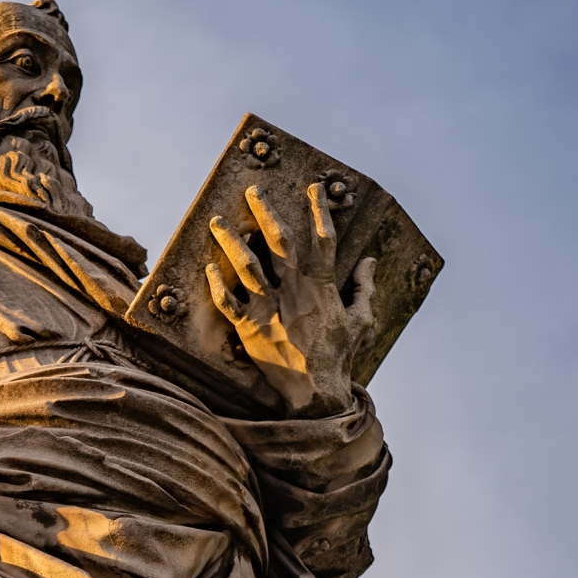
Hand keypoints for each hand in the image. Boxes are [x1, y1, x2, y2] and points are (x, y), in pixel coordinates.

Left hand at [206, 184, 375, 415]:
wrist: (315, 392)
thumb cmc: (338, 355)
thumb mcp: (360, 321)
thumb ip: (365, 288)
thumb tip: (370, 260)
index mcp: (321, 287)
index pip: (322, 239)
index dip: (319, 210)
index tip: (313, 186)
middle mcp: (293, 291)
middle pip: (279, 242)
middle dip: (266, 212)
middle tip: (252, 191)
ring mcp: (269, 309)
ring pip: (247, 266)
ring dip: (230, 241)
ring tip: (216, 221)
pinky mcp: (249, 328)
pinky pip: (228, 302)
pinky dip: (216, 285)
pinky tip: (208, 267)